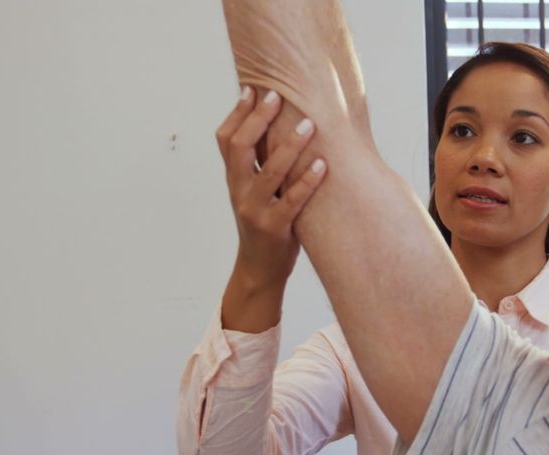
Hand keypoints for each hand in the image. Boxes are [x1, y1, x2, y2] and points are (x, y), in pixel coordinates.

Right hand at [216, 87, 326, 289]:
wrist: (259, 270)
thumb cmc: (266, 225)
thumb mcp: (256, 193)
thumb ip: (262, 166)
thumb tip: (279, 128)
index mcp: (234, 180)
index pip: (226, 140)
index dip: (237, 113)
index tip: (252, 89)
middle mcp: (239, 191)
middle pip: (239, 148)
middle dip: (258, 119)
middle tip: (278, 96)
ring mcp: (255, 210)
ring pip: (269, 173)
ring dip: (289, 146)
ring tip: (309, 125)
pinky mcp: (274, 228)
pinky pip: (292, 201)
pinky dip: (307, 182)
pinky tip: (323, 166)